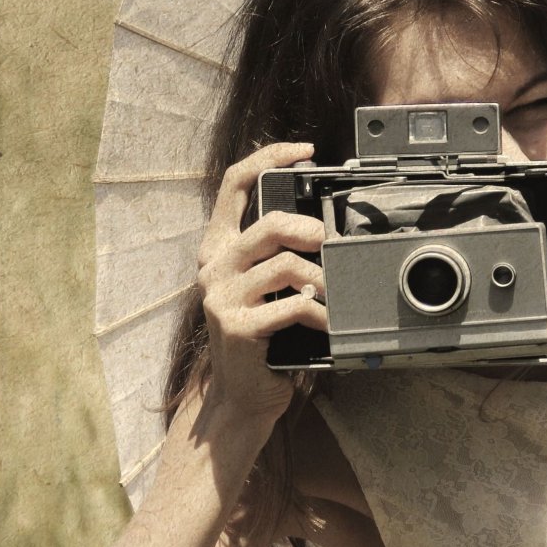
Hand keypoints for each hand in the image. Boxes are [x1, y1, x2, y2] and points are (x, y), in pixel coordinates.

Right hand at [194, 142, 329, 429]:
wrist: (242, 395)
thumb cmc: (262, 338)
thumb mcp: (265, 289)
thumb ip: (278, 256)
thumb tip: (322, 230)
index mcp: (219, 249)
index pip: (233, 185)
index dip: (267, 158)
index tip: (303, 151)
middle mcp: (213, 267)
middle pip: (267, 226)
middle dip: (307, 231)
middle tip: (329, 242)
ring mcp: (221, 297)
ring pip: (283, 267)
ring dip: (320, 280)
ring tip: (332, 294)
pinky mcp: (236, 326)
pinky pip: (290, 307)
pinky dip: (318, 314)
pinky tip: (326, 324)